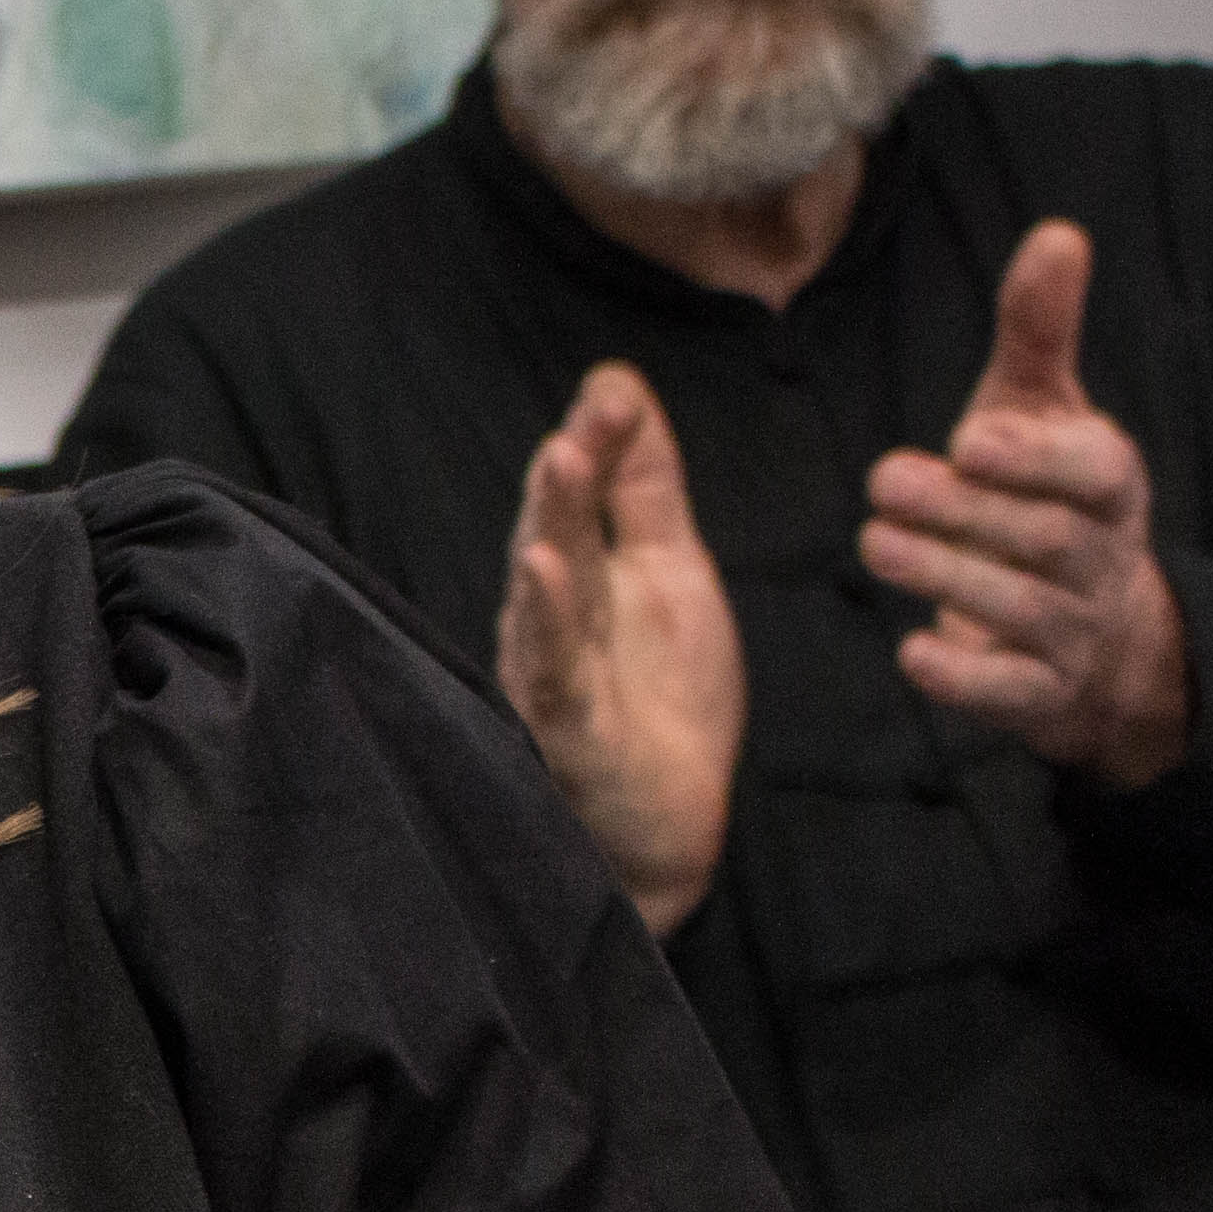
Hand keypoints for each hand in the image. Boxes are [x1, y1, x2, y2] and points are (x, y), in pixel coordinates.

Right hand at [495, 361, 744, 934]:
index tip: (616, 391)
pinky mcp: (567, 730)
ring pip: (543, 591)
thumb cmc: (657, 700)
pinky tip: (543, 571)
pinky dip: (547, 620)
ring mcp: (552, 673)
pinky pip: (552, 669)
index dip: (598, 441)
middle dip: (567, 474)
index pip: (585, 493)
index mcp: (581, 575)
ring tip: (558, 462)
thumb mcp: (670, 572)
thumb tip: (618, 382)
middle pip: (554, 530)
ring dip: (549, 526)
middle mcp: (552, 618)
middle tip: (581, 418)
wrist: (664, 829)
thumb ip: (645, 485)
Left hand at [860, 220, 1192, 783]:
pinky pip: (1008, 691)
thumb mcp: (1044, 409)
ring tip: (876, 542)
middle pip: (1042, 538)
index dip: (1036, 458)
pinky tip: (912, 653)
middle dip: (963, 512)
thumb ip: (1040, 332)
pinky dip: (963, 676)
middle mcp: (1100, 556)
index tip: (971, 439)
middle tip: (886, 481)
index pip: (1093, 471)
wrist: (1096, 628)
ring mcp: (1072, 630)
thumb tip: (1058, 231)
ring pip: (1018, 608)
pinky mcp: (1037, 693)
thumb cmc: (1046, 493)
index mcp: (1109, 482)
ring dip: (944, 576)